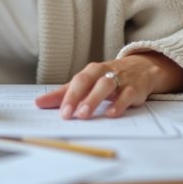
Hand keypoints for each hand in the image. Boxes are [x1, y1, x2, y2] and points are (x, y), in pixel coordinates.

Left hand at [34, 52, 182, 118]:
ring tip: (84, 114)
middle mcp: (104, 72)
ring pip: (106, 86)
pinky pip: (127, 95)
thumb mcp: (88, 83)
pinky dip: (119, 104)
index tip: (50, 109)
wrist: (142, 68)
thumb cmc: (109, 77)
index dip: (63, 95)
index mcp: (91, 71)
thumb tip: (39, 103)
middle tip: (67, 114)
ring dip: (94, 99)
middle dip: (76, 97)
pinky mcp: (135, 89)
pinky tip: (110, 113)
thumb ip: (65, 93)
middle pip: (87, 80)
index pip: (75, 81)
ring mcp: (120, 80)